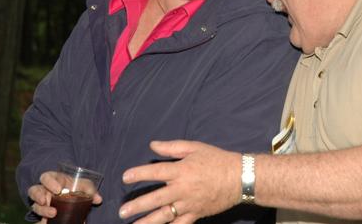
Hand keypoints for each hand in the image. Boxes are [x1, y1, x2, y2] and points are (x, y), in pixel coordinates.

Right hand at [28, 171, 102, 221]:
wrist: (74, 197)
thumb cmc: (76, 187)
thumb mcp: (84, 185)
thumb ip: (90, 190)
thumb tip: (98, 199)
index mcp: (53, 180)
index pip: (46, 177)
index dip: (49, 182)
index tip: (58, 189)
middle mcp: (45, 191)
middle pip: (34, 191)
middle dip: (38, 196)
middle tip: (46, 201)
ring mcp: (43, 203)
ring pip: (35, 205)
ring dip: (42, 210)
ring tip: (53, 214)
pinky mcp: (44, 214)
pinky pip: (38, 218)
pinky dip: (41, 222)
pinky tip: (46, 223)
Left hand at [119, 140, 241, 223]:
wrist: (239, 177)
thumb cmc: (216, 159)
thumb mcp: (195, 147)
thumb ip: (172, 147)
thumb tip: (152, 145)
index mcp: (182, 170)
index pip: (156, 172)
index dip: (139, 174)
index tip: (125, 177)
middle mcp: (183, 188)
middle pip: (156, 198)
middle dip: (138, 205)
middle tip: (122, 211)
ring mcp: (189, 204)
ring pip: (165, 216)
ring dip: (148, 222)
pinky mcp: (196, 214)